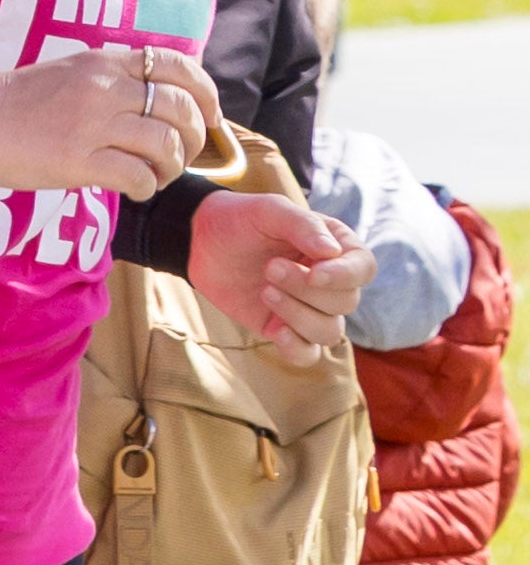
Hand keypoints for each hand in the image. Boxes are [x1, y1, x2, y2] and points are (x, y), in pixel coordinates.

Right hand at [0, 42, 211, 196]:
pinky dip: (147, 187)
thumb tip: (156, 103)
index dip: (207, 94)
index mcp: (105, 62)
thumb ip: (111, 80)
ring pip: (165, 144)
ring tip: (157, 177)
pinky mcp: (77, 160)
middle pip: (181, 108)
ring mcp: (91, 124)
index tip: (211, 117)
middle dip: (196, 138)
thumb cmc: (12, 104)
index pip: (178, 68)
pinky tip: (136, 191)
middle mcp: (104, 88)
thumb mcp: (68, 73)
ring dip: (172, 167)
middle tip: (183, 156)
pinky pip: (137, 175)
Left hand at [191, 186, 369, 361]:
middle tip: (270, 267)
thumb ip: (302, 226)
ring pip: (330, 332)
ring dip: (299, 316)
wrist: (200, 242)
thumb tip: (331, 252)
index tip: (315, 272)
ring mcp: (308, 308)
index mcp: (337, 248)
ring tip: (265, 290)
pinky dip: (296, 348)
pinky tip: (274, 331)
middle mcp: (330, 281)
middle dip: (307, 289)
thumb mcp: (269, 211)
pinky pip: (307, 354)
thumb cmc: (241, 220)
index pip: (363, 269)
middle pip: (345, 301)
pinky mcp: (283, 328)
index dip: (345, 276)